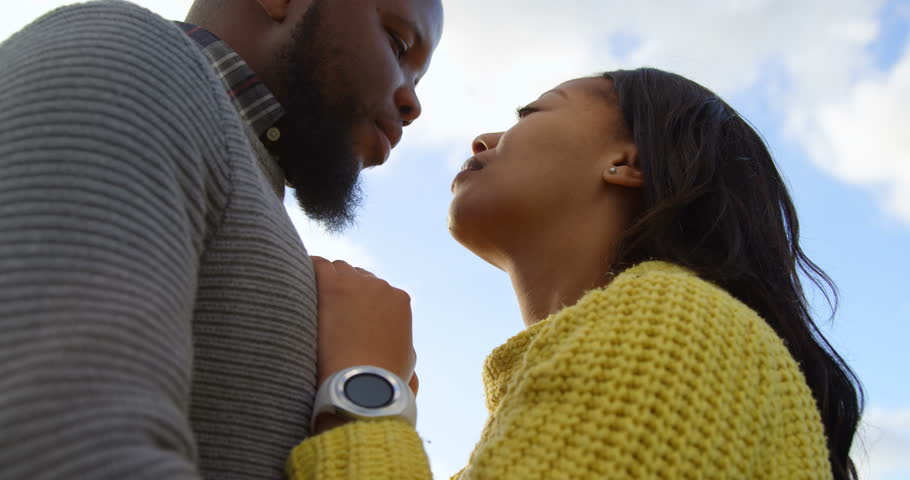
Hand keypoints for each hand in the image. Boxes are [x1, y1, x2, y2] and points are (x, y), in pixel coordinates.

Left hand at [311, 256, 417, 391]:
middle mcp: (381, 287)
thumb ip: (404, 346)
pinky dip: (309, 271)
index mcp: (400, 301)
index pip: (376, 289)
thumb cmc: (382, 380)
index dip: (360, 301)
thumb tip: (405, 357)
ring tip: (311, 298)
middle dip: (344, 289)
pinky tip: (298, 281)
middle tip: (328, 308)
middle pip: (357, 276)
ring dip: (327, 281)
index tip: (346, 313)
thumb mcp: (406, 361)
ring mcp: (356, 283)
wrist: (362, 383)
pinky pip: (317, 265)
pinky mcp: (332, 285)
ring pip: (337, 269)